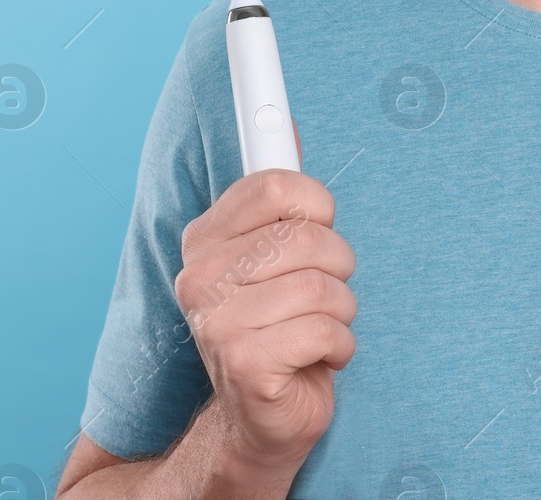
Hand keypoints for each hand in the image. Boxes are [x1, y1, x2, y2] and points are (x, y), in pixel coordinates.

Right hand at [174, 169, 355, 470]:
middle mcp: (200, 276)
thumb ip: (280, 197)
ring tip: (316, 328)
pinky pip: (326, 330)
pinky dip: (339, 346)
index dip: (316, 205)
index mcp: (205, 239)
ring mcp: (216, 321)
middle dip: (337, 267)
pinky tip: (317, 357)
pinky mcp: (244, 363)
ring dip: (340, 311)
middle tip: (320, 294)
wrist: (262, 415)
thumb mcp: (279, 254)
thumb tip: (284, 126)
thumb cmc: (280, 325)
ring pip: (323, 285)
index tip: (318, 220)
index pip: (277, 184)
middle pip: (311, 237)